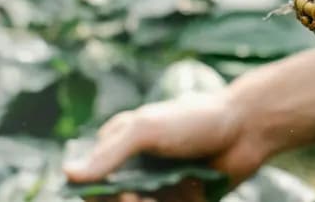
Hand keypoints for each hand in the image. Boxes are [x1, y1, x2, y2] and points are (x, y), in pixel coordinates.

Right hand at [63, 91, 269, 193]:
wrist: (246, 129)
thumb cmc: (193, 121)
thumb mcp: (146, 129)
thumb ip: (109, 154)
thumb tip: (68, 174)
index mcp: (120, 149)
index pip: (92, 185)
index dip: (99, 198)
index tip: (119, 195)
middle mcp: (137, 171)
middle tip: (145, 199)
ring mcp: (160, 189)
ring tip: (181, 188)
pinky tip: (196, 188)